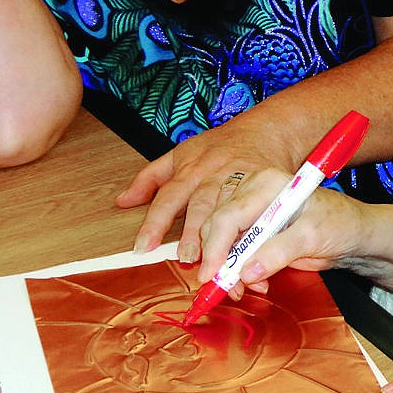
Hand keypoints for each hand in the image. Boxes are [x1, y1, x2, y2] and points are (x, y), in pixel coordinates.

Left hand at [115, 117, 293, 260]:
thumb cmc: (221, 146)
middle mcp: (215, 175)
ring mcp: (243, 180)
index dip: (155, 224)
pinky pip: (261, 210)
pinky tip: (251, 249)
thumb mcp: (181, 153)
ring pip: (231, 210)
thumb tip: (123, 201)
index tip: (143, 248)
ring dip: (222, 237)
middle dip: (192, 234)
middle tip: (186, 259)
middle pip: (201, 206)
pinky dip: (256, 231)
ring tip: (215, 262)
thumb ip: (150, 178)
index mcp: (191, 169)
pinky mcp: (269, 186)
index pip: (168, 198)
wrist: (266, 131)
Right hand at [195, 167, 366, 294]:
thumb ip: (279, 252)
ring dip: (228, 269)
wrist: (351, 233)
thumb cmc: (339, 224)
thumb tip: (246, 272)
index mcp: (267, 183)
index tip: (211, 275)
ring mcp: (250, 211)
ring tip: (246, 288)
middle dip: (220, 262)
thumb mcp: (312, 237)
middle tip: (231, 289)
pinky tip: (254, 282)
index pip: (229, 215)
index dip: (216, 247)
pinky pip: (232, 250)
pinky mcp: (252, 229)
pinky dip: (237, 270)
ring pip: (220, 240)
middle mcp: (252, 192)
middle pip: (218, 227)